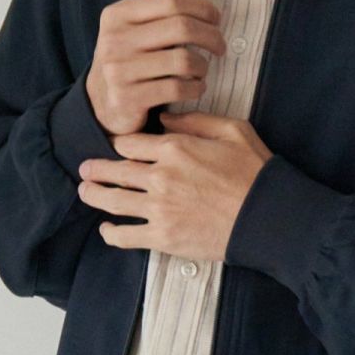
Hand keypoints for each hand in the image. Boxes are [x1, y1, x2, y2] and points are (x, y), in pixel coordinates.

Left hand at [78, 110, 272, 262]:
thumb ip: (195, 120)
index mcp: (175, 148)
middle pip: (114, 170)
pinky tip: (106, 229)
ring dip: (93, 195)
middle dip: (95, 169)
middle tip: (85, 169)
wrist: (268, 216)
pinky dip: (111, 233)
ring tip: (86, 192)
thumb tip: (165, 117)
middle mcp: (161, 177)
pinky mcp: (163, 237)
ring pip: (112, 200)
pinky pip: (126, 236)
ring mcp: (159, 209)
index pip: (129, 143)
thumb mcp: (232, 130)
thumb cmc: (255, 172)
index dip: (119, 144)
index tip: (116, 148)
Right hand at [85, 0, 224, 136]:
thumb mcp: (142, 21)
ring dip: (203, 66)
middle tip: (220, 46)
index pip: (172, 0)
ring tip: (203, 69)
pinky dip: (196, 88)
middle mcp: (115, 40)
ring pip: (183, 61)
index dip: (203, 7)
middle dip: (211, 36)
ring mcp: (119, 70)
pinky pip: (177, 89)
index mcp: (118, 14)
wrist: (102, 100)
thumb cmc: (131, 53)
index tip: (216, 19)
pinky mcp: (128, 99)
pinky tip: (196, 86)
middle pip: (181, 27)